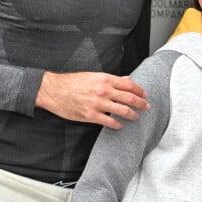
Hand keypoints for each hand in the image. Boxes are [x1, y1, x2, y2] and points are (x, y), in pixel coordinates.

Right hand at [35, 71, 149, 127]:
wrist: (54, 90)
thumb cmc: (72, 82)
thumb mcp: (93, 76)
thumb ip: (111, 79)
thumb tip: (126, 80)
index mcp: (105, 79)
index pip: (129, 85)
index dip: (140, 90)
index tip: (145, 95)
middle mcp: (104, 90)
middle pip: (130, 98)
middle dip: (142, 104)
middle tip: (147, 107)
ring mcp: (98, 104)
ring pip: (123, 111)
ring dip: (133, 115)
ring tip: (136, 117)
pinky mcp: (91, 115)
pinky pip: (110, 122)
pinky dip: (118, 125)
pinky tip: (120, 125)